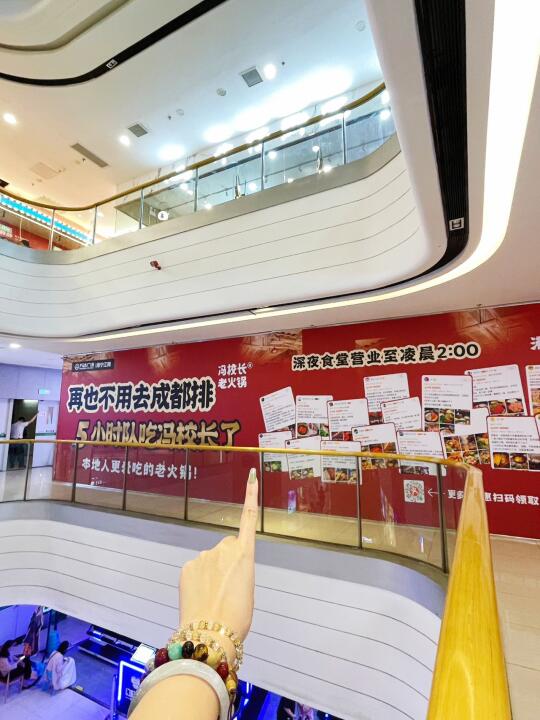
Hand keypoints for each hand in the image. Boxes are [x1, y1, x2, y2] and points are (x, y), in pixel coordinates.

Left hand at [179, 469, 257, 657]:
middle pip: (227, 547)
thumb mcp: (248, 590)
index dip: (250, 495)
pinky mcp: (187, 566)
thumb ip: (240, 570)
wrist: (210, 635)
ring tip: (214, 598)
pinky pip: (195, 569)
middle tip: (229, 588)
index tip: (251, 474)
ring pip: (210, 560)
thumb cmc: (237, 618)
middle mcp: (223, 548)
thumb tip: (226, 569)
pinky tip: (200, 597)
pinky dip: (198, 580)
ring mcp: (202, 556)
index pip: (248, 518)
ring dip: (212, 574)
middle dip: (227, 561)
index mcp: (244, 554)